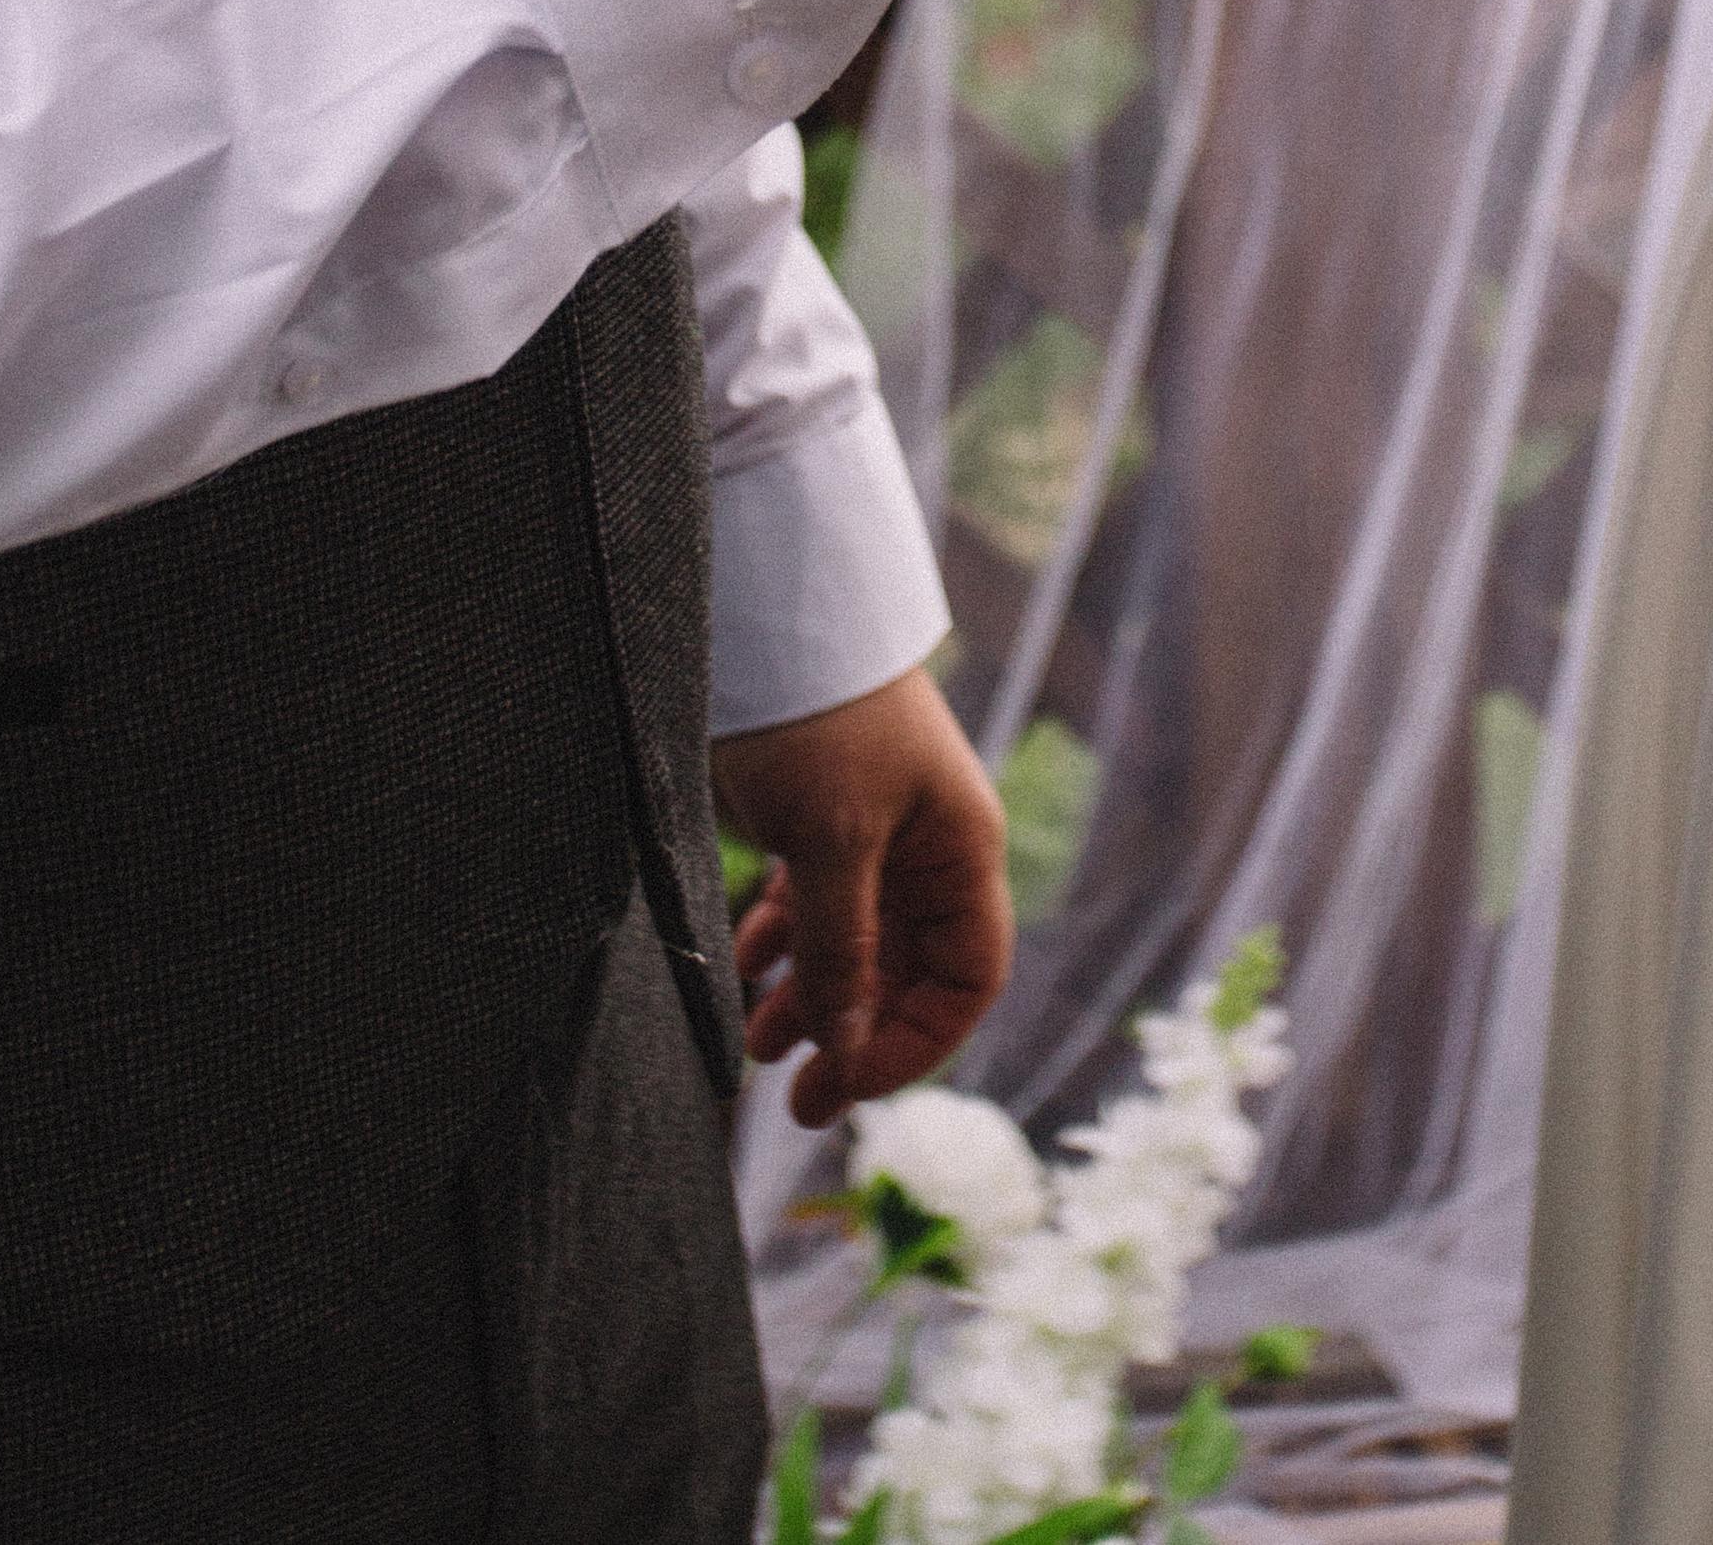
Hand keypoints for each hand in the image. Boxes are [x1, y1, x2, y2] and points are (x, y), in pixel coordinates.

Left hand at [716, 664, 1013, 1130]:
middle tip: (792, 1097)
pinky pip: (815, 907)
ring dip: (810, 999)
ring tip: (755, 1043)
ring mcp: (876, 834)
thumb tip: (846, 1046)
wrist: (773, 614)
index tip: (847, 1079)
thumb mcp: (832, 841)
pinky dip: (783, 946)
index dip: (917, 1042)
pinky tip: (745, 969)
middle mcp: (928, 850)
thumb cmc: (821, 716)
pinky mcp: (823, 819)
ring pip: (856, 946)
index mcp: (960, 849)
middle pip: (908, 972)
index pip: (967, 978)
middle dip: (854, 1035)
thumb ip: (843, 950)